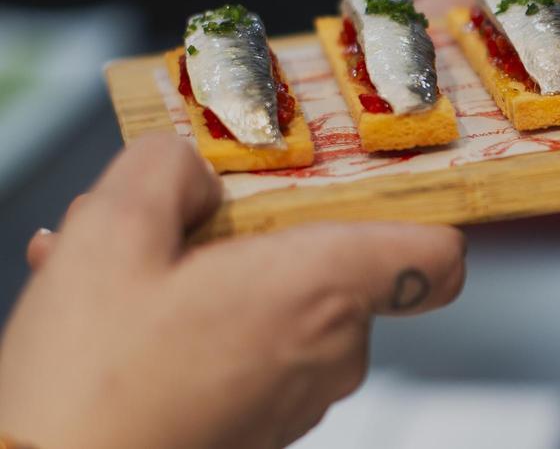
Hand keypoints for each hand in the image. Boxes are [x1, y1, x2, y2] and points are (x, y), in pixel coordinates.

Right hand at [0, 133, 465, 448]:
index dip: (413, 214)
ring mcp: (300, 398)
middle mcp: (330, 350)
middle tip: (171, 228)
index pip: (437, 253)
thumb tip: (195, 172)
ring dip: (210, 279)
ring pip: (278, 306)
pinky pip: (250, 353)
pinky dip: (200, 329)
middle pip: (332, 261)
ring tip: (121, 280)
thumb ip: (169, 170)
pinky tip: (121, 326)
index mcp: (322, 290)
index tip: (368, 187)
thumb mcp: (112, 232)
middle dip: (254, 235)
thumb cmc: (89, 388)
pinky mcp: (263, 428)